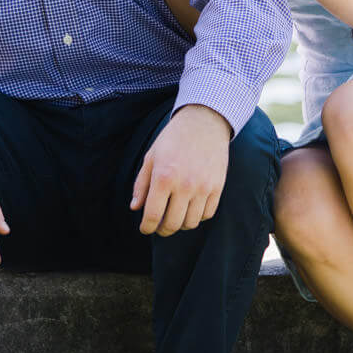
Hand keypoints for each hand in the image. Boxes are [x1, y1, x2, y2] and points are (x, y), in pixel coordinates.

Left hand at [130, 104, 230, 235]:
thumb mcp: (151, 157)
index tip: (145, 228)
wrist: (203, 122)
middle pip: (172, 224)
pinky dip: (197, 216)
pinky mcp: (217, 187)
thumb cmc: (173, 139)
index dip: (146, 227)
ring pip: (190, 223)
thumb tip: (135, 208)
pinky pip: (207, 214)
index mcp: (163, 177)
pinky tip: (190, 208)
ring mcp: (203, 187)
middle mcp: (184, 185)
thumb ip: (142, 184)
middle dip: (162, 229)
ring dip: (180, 224)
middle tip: (159, 225)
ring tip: (175, 216)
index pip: (153, 216)